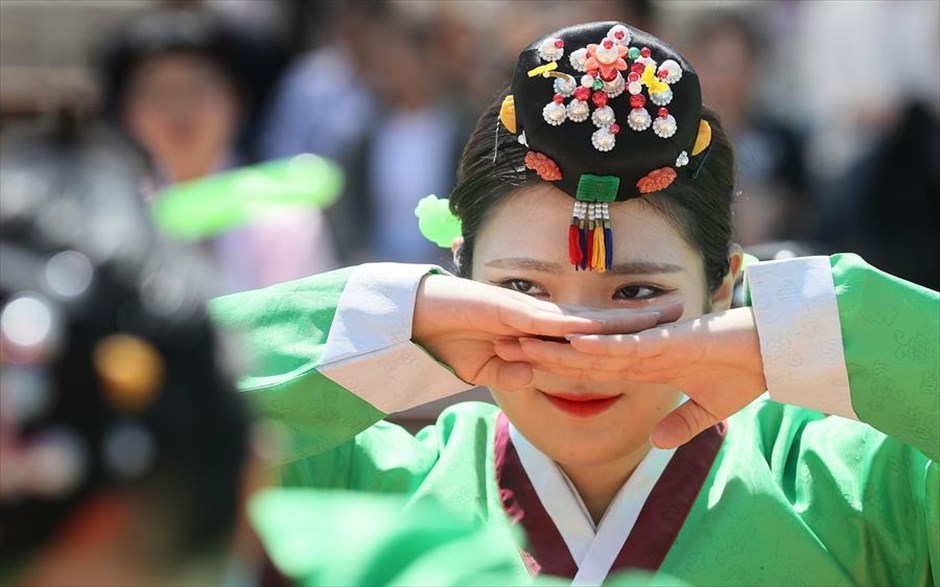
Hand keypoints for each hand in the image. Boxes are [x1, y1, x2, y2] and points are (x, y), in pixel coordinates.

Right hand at [412, 274, 681, 390]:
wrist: (416, 320)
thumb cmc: (449, 340)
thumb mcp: (487, 368)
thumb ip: (510, 372)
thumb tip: (529, 376)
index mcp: (540, 328)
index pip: (592, 332)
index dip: (626, 331)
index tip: (660, 331)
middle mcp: (541, 315)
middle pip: (600, 318)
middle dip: (642, 315)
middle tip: (684, 307)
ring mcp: (529, 310)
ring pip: (584, 316)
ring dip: (623, 318)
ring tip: (662, 315)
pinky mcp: (510, 309)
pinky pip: (551, 322)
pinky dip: (578, 328)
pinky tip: (608, 330)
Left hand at [496, 307, 765, 447]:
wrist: (777, 354)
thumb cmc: (745, 374)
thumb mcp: (707, 410)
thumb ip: (680, 425)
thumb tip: (655, 442)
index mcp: (645, 365)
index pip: (589, 368)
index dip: (555, 366)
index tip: (520, 366)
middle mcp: (641, 351)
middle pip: (580, 353)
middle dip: (541, 350)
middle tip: (498, 345)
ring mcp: (653, 344)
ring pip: (595, 346)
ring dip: (557, 345)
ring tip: (519, 340)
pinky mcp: (671, 342)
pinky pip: (630, 346)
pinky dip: (602, 346)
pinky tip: (573, 344)